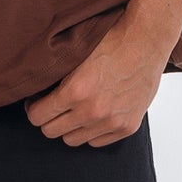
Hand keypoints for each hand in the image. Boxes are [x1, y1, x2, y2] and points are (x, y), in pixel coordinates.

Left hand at [23, 23, 167, 144]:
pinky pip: (97, 142)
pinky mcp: (127, 126)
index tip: (37, 101)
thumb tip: (35, 92)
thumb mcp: (76, 54)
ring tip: (75, 110)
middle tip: (53, 106)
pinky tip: (94, 114)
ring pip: (73, 140)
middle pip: (51, 132)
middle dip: (48, 118)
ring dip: (70, 127)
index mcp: (75, 91)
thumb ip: (55, 77)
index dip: (33, 108)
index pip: (37, 117)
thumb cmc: (111, 40)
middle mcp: (92, 111)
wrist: (147, 40)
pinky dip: (92, 131)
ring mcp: (111, 121)